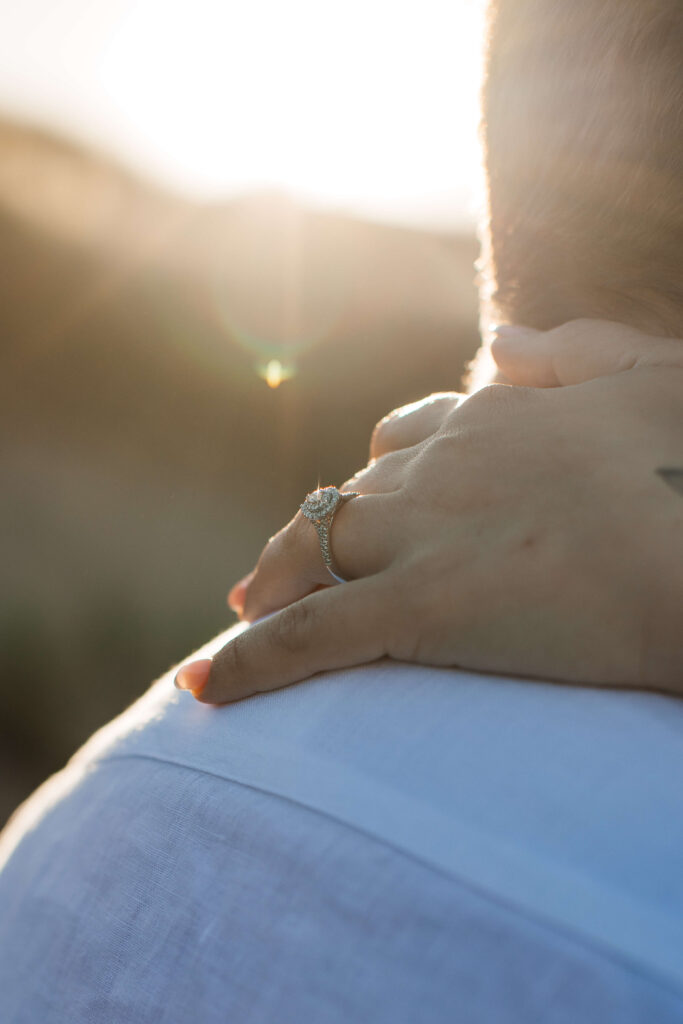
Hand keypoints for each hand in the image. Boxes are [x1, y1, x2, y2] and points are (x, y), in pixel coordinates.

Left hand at [176, 320, 682, 702]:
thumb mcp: (650, 376)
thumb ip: (573, 352)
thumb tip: (503, 336)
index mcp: (489, 419)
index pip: (399, 443)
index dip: (370, 481)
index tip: (354, 508)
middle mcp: (437, 467)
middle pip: (340, 497)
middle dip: (304, 533)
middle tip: (273, 573)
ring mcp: (420, 534)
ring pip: (309, 551)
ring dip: (269, 584)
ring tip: (240, 616)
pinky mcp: (417, 606)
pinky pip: (307, 636)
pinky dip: (249, 662)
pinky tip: (202, 689)